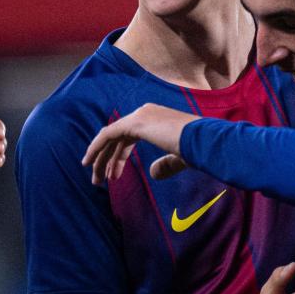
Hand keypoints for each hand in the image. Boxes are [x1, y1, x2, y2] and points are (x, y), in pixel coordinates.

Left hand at [81, 104, 197, 184]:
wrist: (205, 142)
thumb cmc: (199, 150)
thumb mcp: (179, 157)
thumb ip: (166, 164)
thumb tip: (153, 174)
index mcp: (156, 119)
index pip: (128, 137)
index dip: (118, 157)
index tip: (113, 176)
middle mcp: (146, 113)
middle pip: (117, 138)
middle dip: (107, 160)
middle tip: (99, 181)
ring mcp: (141, 116)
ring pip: (111, 137)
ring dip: (100, 158)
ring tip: (95, 180)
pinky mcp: (136, 122)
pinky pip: (108, 134)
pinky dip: (96, 147)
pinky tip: (89, 161)